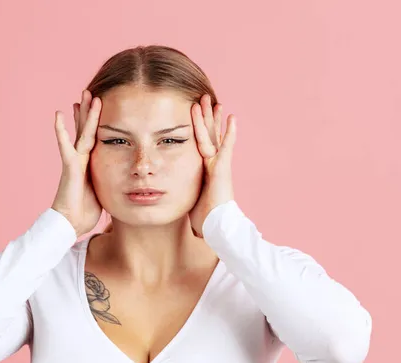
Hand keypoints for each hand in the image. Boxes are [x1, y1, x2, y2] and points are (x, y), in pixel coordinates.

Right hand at [51, 90, 102, 235]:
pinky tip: (59, 115)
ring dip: (83, 115)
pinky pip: (66, 145)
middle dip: (90, 112)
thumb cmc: (86, 211)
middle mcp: (82, 159)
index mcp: (91, 163)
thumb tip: (128, 183)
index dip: (98, 124)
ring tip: (83, 96)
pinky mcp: (70, 166)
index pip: (96, 138)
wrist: (71, 223)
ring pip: (81, 133)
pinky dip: (62, 131)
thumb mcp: (106, 191)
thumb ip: (113, 182)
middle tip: (92, 93)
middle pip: (88, 130)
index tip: (101, 108)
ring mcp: (75, 161)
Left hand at [189, 94, 236, 237]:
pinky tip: (231, 117)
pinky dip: (229, 132)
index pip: (201, 143)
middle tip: (203, 99)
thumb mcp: (189, 200)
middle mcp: (213, 163)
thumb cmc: (204, 219)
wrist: (217, 225)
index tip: (195, 114)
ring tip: (213, 101)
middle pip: (208, 134)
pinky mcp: (223, 168)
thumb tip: (168, 200)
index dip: (198, 129)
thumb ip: (183, 194)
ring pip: (214, 136)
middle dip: (205, 117)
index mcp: (205, 169)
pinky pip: (226, 146)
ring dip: (212, 118)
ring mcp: (219, 164)